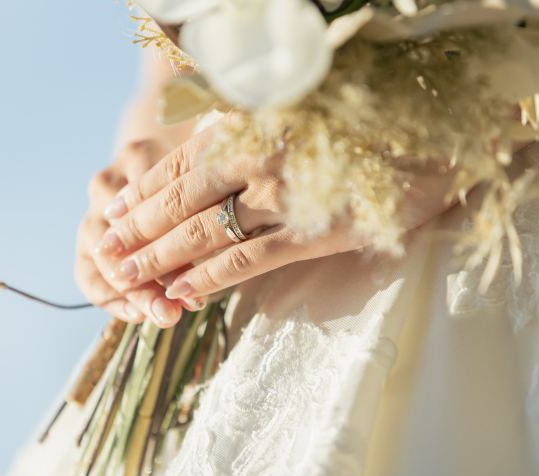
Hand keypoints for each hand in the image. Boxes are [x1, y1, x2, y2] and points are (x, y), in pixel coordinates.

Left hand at [93, 120, 458, 327]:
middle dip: (138, 229)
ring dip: (160, 258)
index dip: (144, 190)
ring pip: (205, 232)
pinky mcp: (311, 235)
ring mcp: (284, 197)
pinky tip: (181, 294)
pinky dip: (209, 278)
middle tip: (106, 253)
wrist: (433, 148)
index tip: (116, 212)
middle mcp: (261, 156)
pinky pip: (246, 259)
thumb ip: (249, 131)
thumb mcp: (298, 118)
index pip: (181, 161)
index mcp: (253, 124)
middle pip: (182, 199)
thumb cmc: (361, 131)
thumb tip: (199, 154)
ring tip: (128, 278)